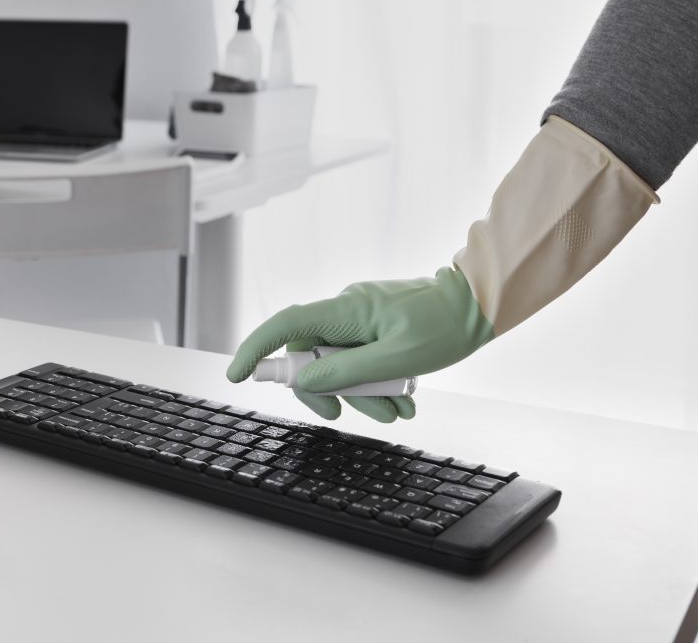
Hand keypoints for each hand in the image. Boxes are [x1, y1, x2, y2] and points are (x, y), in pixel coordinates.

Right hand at [226, 267, 492, 422]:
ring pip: (339, 363)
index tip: (238, 374)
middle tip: (348, 415)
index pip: (284, 326)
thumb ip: (348, 371)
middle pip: (311, 356)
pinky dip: (376, 383)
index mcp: (345, 311)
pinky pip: (360, 358)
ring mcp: (361, 319)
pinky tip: (403, 399)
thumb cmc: (446, 325)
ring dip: (362, 393)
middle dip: (328, 391)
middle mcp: (346, 311)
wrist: (479, 303)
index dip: (256, 349)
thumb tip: (309, 380)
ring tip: (397, 413)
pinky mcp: (375, 327)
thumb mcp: (398, 358)